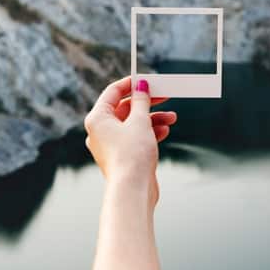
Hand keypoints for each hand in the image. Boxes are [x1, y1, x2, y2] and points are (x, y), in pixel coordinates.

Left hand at [84, 76, 176, 205]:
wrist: (133, 190)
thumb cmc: (131, 155)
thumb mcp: (140, 121)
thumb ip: (141, 101)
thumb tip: (141, 87)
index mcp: (97, 119)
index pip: (112, 92)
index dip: (131, 83)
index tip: (147, 79)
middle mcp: (100, 131)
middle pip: (125, 108)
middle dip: (147, 103)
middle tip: (164, 96)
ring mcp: (110, 145)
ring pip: (132, 124)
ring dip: (153, 118)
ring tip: (172, 117)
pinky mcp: (122, 156)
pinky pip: (135, 137)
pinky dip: (150, 132)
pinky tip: (165, 130)